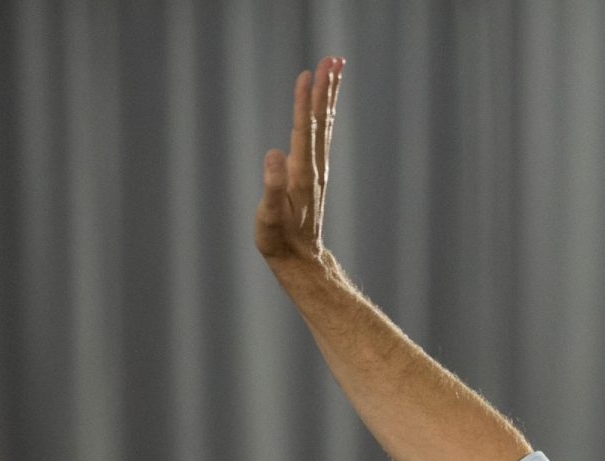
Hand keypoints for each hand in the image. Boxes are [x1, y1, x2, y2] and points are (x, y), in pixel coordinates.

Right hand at [255, 56, 343, 267]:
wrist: (299, 258)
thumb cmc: (280, 239)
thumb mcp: (270, 216)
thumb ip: (272, 187)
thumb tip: (274, 155)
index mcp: (302, 173)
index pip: (303, 130)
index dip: (304, 102)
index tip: (308, 74)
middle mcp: (314, 167)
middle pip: (320, 120)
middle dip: (325, 89)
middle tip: (333, 59)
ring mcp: (315, 168)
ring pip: (323, 124)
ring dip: (327, 95)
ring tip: (334, 67)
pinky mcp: (313, 171)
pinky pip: (319, 134)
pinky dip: (321, 113)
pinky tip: (322, 102)